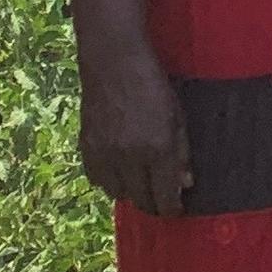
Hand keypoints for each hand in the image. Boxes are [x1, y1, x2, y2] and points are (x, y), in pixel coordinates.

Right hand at [76, 37, 190, 215]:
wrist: (114, 62)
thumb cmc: (153, 85)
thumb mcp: (178, 116)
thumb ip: (182, 153)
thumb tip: (185, 184)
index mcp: (158, 149)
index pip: (164, 197)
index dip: (171, 209)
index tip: (176, 210)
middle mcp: (130, 156)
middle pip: (141, 200)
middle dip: (153, 204)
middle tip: (161, 198)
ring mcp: (105, 153)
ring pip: (117, 194)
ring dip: (131, 192)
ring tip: (140, 181)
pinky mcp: (86, 147)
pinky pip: (96, 179)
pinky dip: (109, 180)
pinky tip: (119, 169)